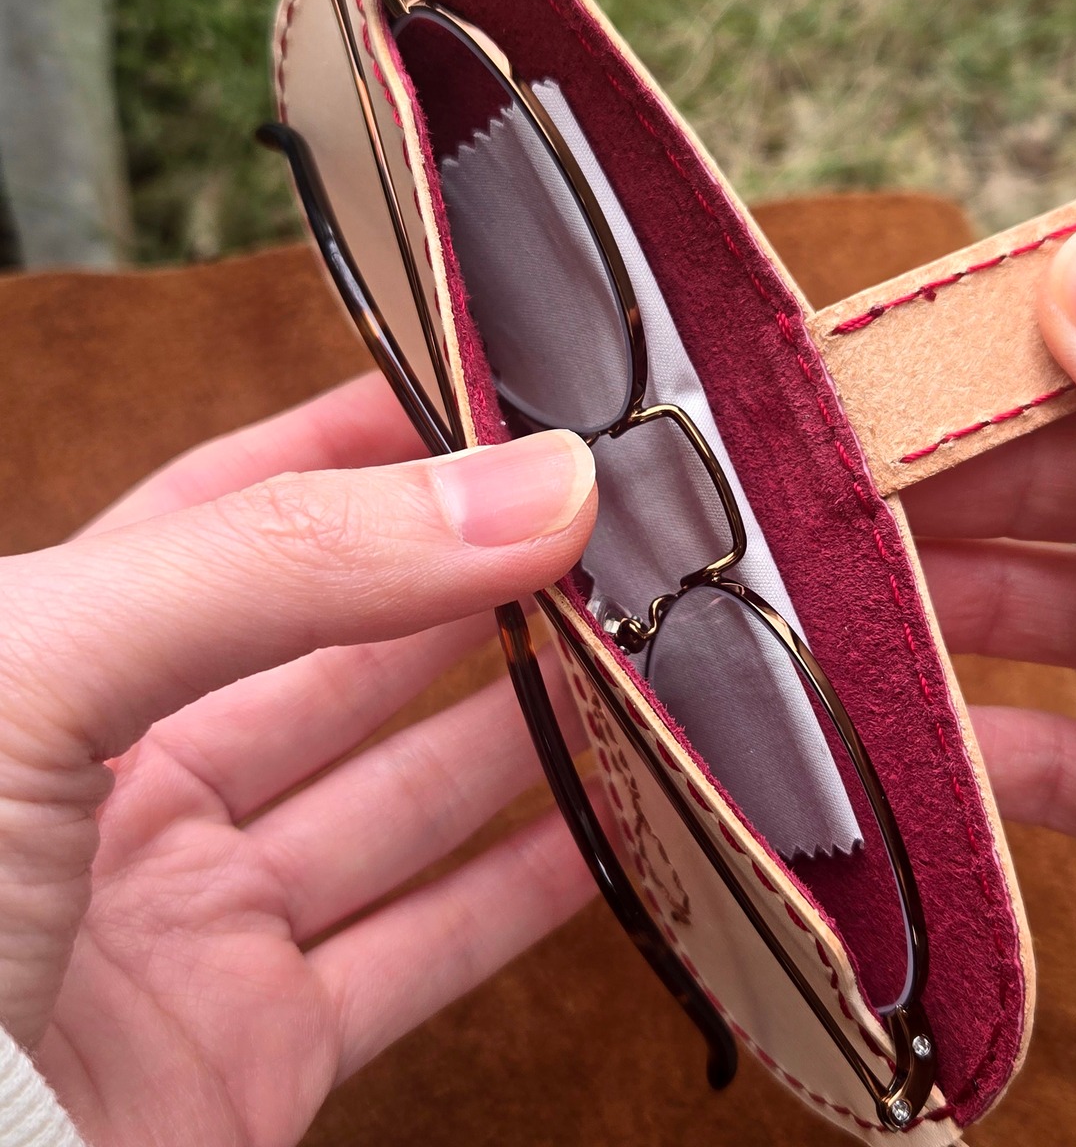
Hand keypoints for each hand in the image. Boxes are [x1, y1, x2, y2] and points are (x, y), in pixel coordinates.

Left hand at [0, 372, 597, 1146]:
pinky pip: (427, 950)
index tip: (489, 391)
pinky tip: (623, 819)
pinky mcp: (259, 1055)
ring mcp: (202, 921)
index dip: (358, 441)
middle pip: (353, 648)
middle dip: (480, 580)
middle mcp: (132, 777)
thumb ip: (287, 563)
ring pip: (408, 796)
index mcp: (54, 656)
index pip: (235, 506)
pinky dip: (533, 892)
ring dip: (530, 727)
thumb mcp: (42, 672)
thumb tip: (529, 487)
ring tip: (645, 653)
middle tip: (611, 524)